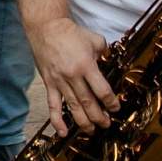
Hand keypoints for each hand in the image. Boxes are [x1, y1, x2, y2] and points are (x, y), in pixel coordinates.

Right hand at [29, 17, 114, 134]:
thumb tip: (107, 63)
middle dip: (100, 117)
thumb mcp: (94, 39)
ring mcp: (60, 81)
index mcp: (86, 66)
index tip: (115, 108)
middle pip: (89, 103)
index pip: (102, 91)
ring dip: (84, 122)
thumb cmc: (70, 33)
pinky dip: (57, 120)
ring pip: (73, 107)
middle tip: (106, 123)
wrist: (46, 27)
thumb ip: (103, 53)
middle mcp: (73, 76)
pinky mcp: (49, 83)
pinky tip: (63, 132)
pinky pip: (53, 105)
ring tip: (91, 130)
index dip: (111, 103)